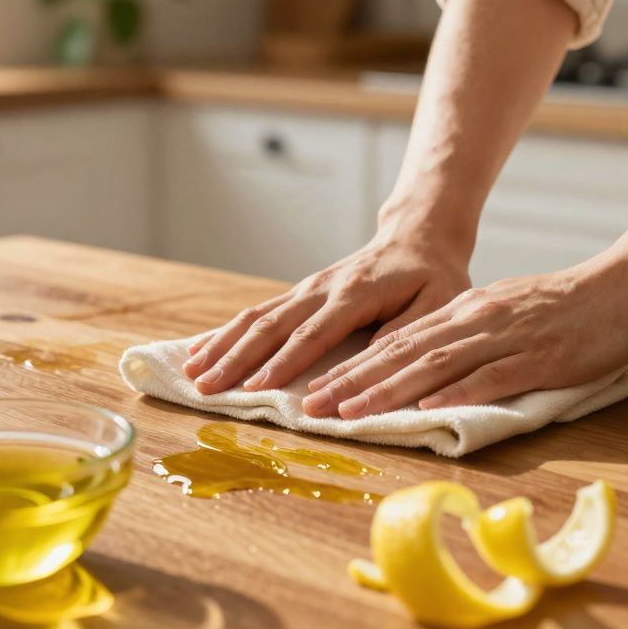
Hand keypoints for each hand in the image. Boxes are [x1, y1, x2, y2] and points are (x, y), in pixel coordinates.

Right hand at [182, 234, 470, 393]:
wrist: (417, 238)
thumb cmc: (433, 278)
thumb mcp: (437, 304)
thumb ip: (405, 335)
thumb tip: (370, 369)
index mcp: (354, 293)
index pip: (312, 334)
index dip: (284, 364)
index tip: (256, 390)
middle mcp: (321, 288)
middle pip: (270, 325)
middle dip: (235, 358)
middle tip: (205, 388)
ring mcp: (305, 289)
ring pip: (255, 317)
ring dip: (222, 346)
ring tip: (191, 373)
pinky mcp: (298, 295)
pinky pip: (256, 314)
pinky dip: (226, 333)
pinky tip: (200, 351)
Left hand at [301, 256, 627, 417]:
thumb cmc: (570, 305)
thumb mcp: (507, 314)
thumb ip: (470, 337)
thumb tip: (431, 367)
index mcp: (466, 312)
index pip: (397, 343)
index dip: (354, 369)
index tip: (317, 392)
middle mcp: (476, 321)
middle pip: (402, 353)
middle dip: (353, 382)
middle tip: (311, 407)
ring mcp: (506, 338)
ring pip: (435, 365)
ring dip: (388, 391)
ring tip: (350, 412)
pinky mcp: (540, 357)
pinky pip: (493, 376)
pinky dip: (456, 392)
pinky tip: (428, 408)